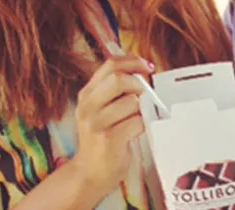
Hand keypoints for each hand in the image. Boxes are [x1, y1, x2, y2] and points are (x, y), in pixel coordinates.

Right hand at [69, 55, 154, 199]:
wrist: (89, 173)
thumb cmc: (101, 138)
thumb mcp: (100, 110)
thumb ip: (114, 91)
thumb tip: (142, 71)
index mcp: (87, 94)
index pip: (110, 65)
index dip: (133, 61)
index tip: (147, 66)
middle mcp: (88, 107)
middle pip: (118, 80)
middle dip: (138, 85)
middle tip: (143, 95)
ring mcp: (96, 124)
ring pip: (131, 102)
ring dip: (140, 110)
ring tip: (133, 121)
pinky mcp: (109, 140)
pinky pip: (137, 122)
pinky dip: (142, 125)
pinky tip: (134, 132)